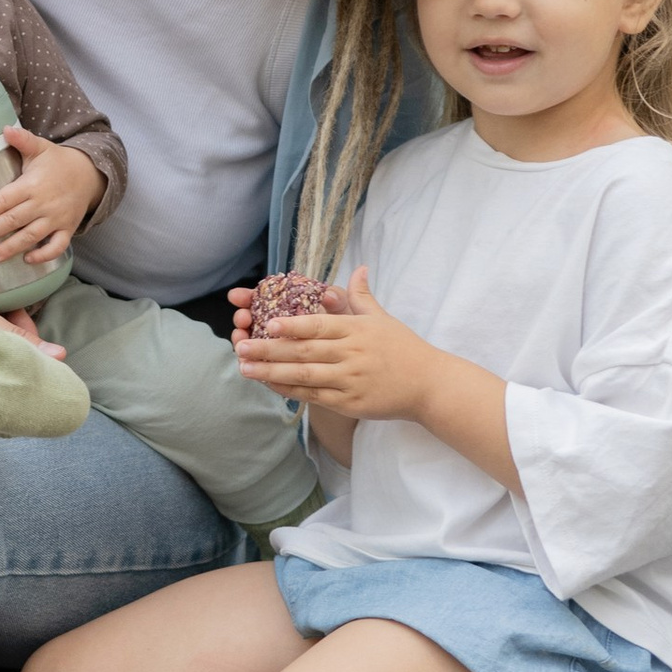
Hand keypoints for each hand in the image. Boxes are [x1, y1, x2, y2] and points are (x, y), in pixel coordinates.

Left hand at [0, 128, 102, 267]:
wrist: (89, 173)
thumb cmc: (58, 162)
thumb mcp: (40, 147)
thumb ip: (22, 139)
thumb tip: (5, 129)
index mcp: (32, 184)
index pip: (5, 199)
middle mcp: (43, 203)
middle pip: (14, 220)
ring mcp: (56, 218)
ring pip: (32, 236)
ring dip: (12, 247)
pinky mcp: (67, 228)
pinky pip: (57, 246)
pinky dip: (44, 255)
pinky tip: (28, 260)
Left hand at [231, 267, 438, 424]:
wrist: (430, 385)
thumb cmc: (404, 348)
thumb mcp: (383, 318)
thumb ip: (362, 296)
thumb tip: (359, 268)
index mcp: (356, 330)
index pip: (319, 326)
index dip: (292, 325)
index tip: (266, 323)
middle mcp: (351, 354)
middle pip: (305, 351)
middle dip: (269, 349)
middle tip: (241, 347)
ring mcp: (350, 380)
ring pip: (305, 376)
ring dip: (272, 372)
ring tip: (245, 368)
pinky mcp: (350, 403)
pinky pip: (314, 397)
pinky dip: (290, 391)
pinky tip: (270, 385)